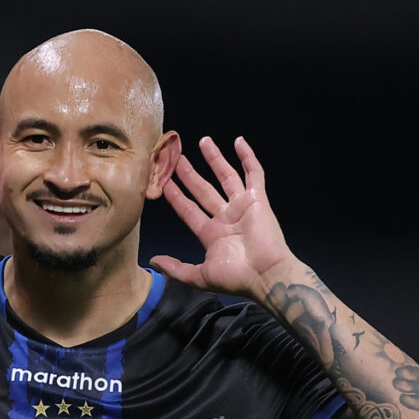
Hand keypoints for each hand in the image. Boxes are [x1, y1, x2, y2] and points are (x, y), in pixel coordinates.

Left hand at [149, 136, 293, 299]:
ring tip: (203, 141)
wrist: (266, 275)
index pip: (189, 210)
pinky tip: (238, 141)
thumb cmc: (235, 277)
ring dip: (214, 159)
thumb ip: (176, 268)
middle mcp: (225, 217)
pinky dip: (247, 157)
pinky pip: (253, 174)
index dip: (176, 196)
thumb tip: (152, 262)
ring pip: (226, 176)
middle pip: (203, 190)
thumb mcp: (199, 276)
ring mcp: (242, 206)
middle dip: (190, 174)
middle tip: (176, 157)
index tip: (163, 182)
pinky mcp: (258, 199)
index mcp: (212, 234)